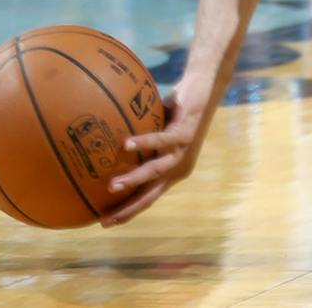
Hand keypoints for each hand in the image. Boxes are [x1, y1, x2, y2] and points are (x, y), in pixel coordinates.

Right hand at [101, 81, 211, 224]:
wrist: (205, 88)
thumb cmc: (177, 110)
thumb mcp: (157, 131)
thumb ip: (140, 142)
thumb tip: (105, 146)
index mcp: (173, 171)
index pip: (149, 198)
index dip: (129, 211)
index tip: (107, 223)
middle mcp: (179, 167)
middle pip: (152, 194)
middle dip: (129, 208)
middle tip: (106, 219)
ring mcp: (183, 151)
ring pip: (156, 171)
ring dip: (134, 180)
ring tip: (112, 187)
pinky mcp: (185, 133)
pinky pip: (162, 140)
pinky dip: (144, 143)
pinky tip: (126, 144)